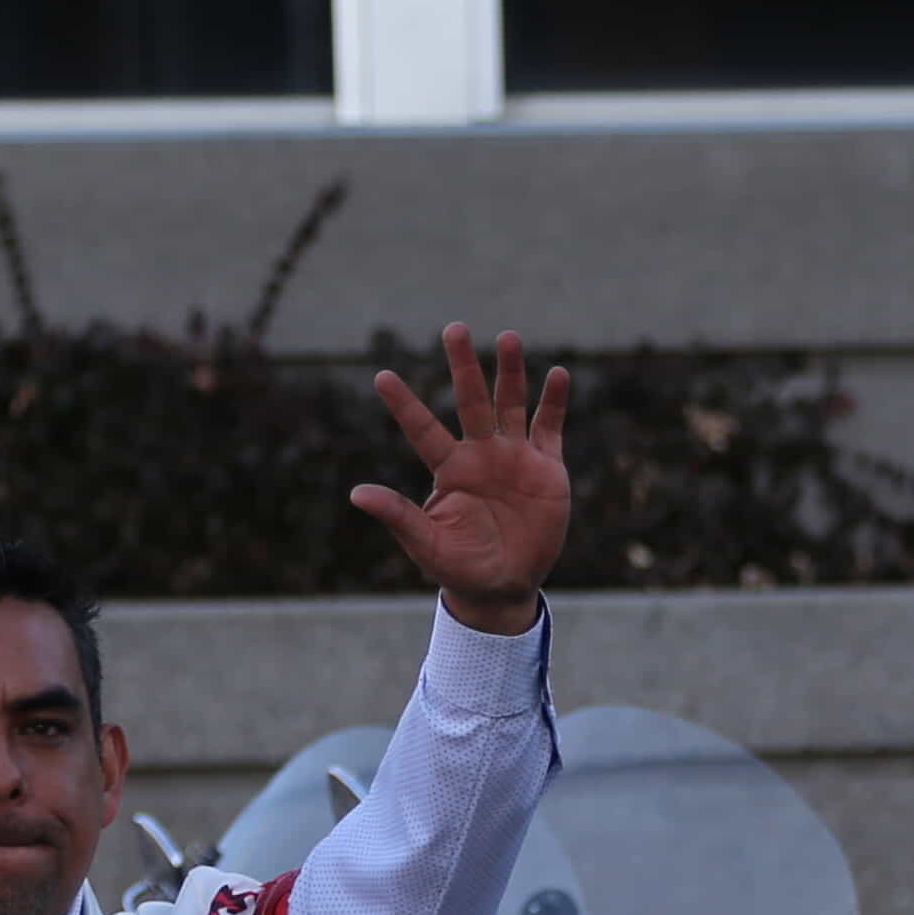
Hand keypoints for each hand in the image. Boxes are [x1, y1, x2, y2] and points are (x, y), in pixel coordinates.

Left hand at [353, 323, 570, 632]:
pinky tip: (557, 374)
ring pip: (510, 404)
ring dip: (510, 372)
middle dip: (463, 366)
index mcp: (448, 469)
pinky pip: (549, 427)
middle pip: (470, 400)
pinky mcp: (546, 467)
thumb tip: (356, 493)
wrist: (505, 585)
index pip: (422, 428)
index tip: (381, 376)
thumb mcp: (427, 545)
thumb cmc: (459, 567)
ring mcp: (514, 456)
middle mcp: (479, 453)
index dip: (404, 404)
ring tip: (507, 337)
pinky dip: (554, 401)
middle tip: (453, 328)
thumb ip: (399, 516)